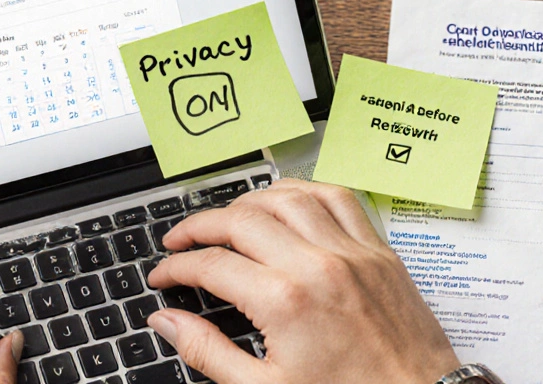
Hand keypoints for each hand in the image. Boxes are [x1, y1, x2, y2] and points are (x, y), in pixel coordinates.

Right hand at [146, 179, 458, 383]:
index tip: (165, 275)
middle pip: (240, 220)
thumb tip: (168, 322)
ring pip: (286, 197)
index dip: (177, 266)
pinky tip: (286, 201)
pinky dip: (304, 191)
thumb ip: (208, 352)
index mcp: (285, 302)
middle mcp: (317, 265)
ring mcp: (351, 252)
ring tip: (226, 219)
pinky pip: (338, 196)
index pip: (211, 264)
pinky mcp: (378, 250)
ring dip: (247, 202)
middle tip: (181, 241)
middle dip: (199, 227)